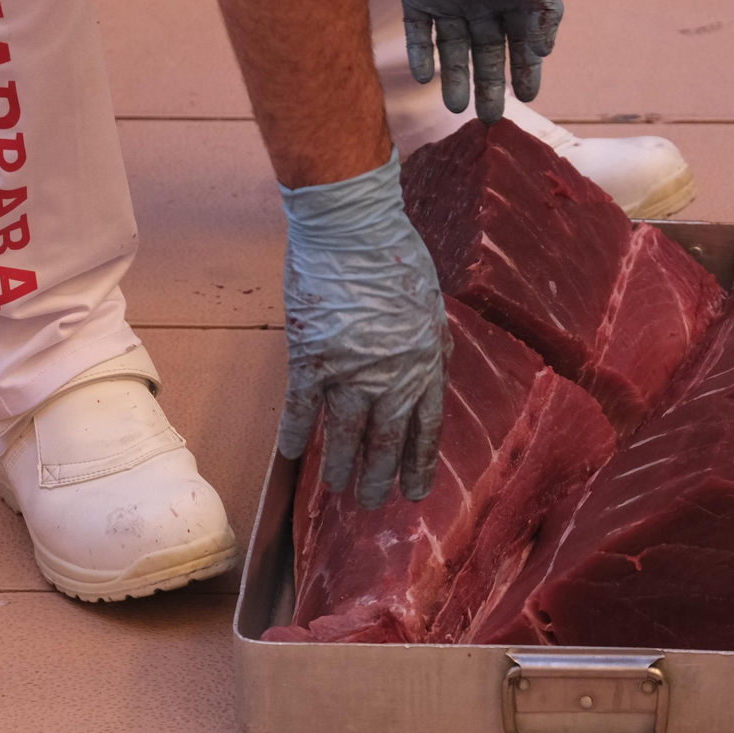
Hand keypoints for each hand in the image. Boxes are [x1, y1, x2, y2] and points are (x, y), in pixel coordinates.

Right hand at [277, 151, 449, 510]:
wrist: (351, 229)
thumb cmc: (396, 257)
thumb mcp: (432, 304)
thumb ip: (435, 343)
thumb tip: (440, 370)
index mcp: (424, 363)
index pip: (424, 428)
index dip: (418, 462)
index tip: (415, 490)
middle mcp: (390, 376)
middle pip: (385, 440)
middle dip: (379, 476)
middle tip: (372, 502)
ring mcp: (349, 371)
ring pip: (345, 434)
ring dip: (341, 466)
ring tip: (336, 489)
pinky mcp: (311, 358)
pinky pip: (302, 408)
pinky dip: (296, 434)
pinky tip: (293, 455)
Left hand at [392, 0, 563, 123]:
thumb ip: (544, 8)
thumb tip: (543, 52)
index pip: (522, 43)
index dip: (526, 70)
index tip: (529, 98)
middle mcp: (482, 2)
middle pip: (487, 53)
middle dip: (490, 86)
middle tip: (489, 119)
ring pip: (453, 49)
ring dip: (454, 78)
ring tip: (456, 107)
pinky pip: (418, 32)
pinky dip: (419, 55)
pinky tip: (424, 77)